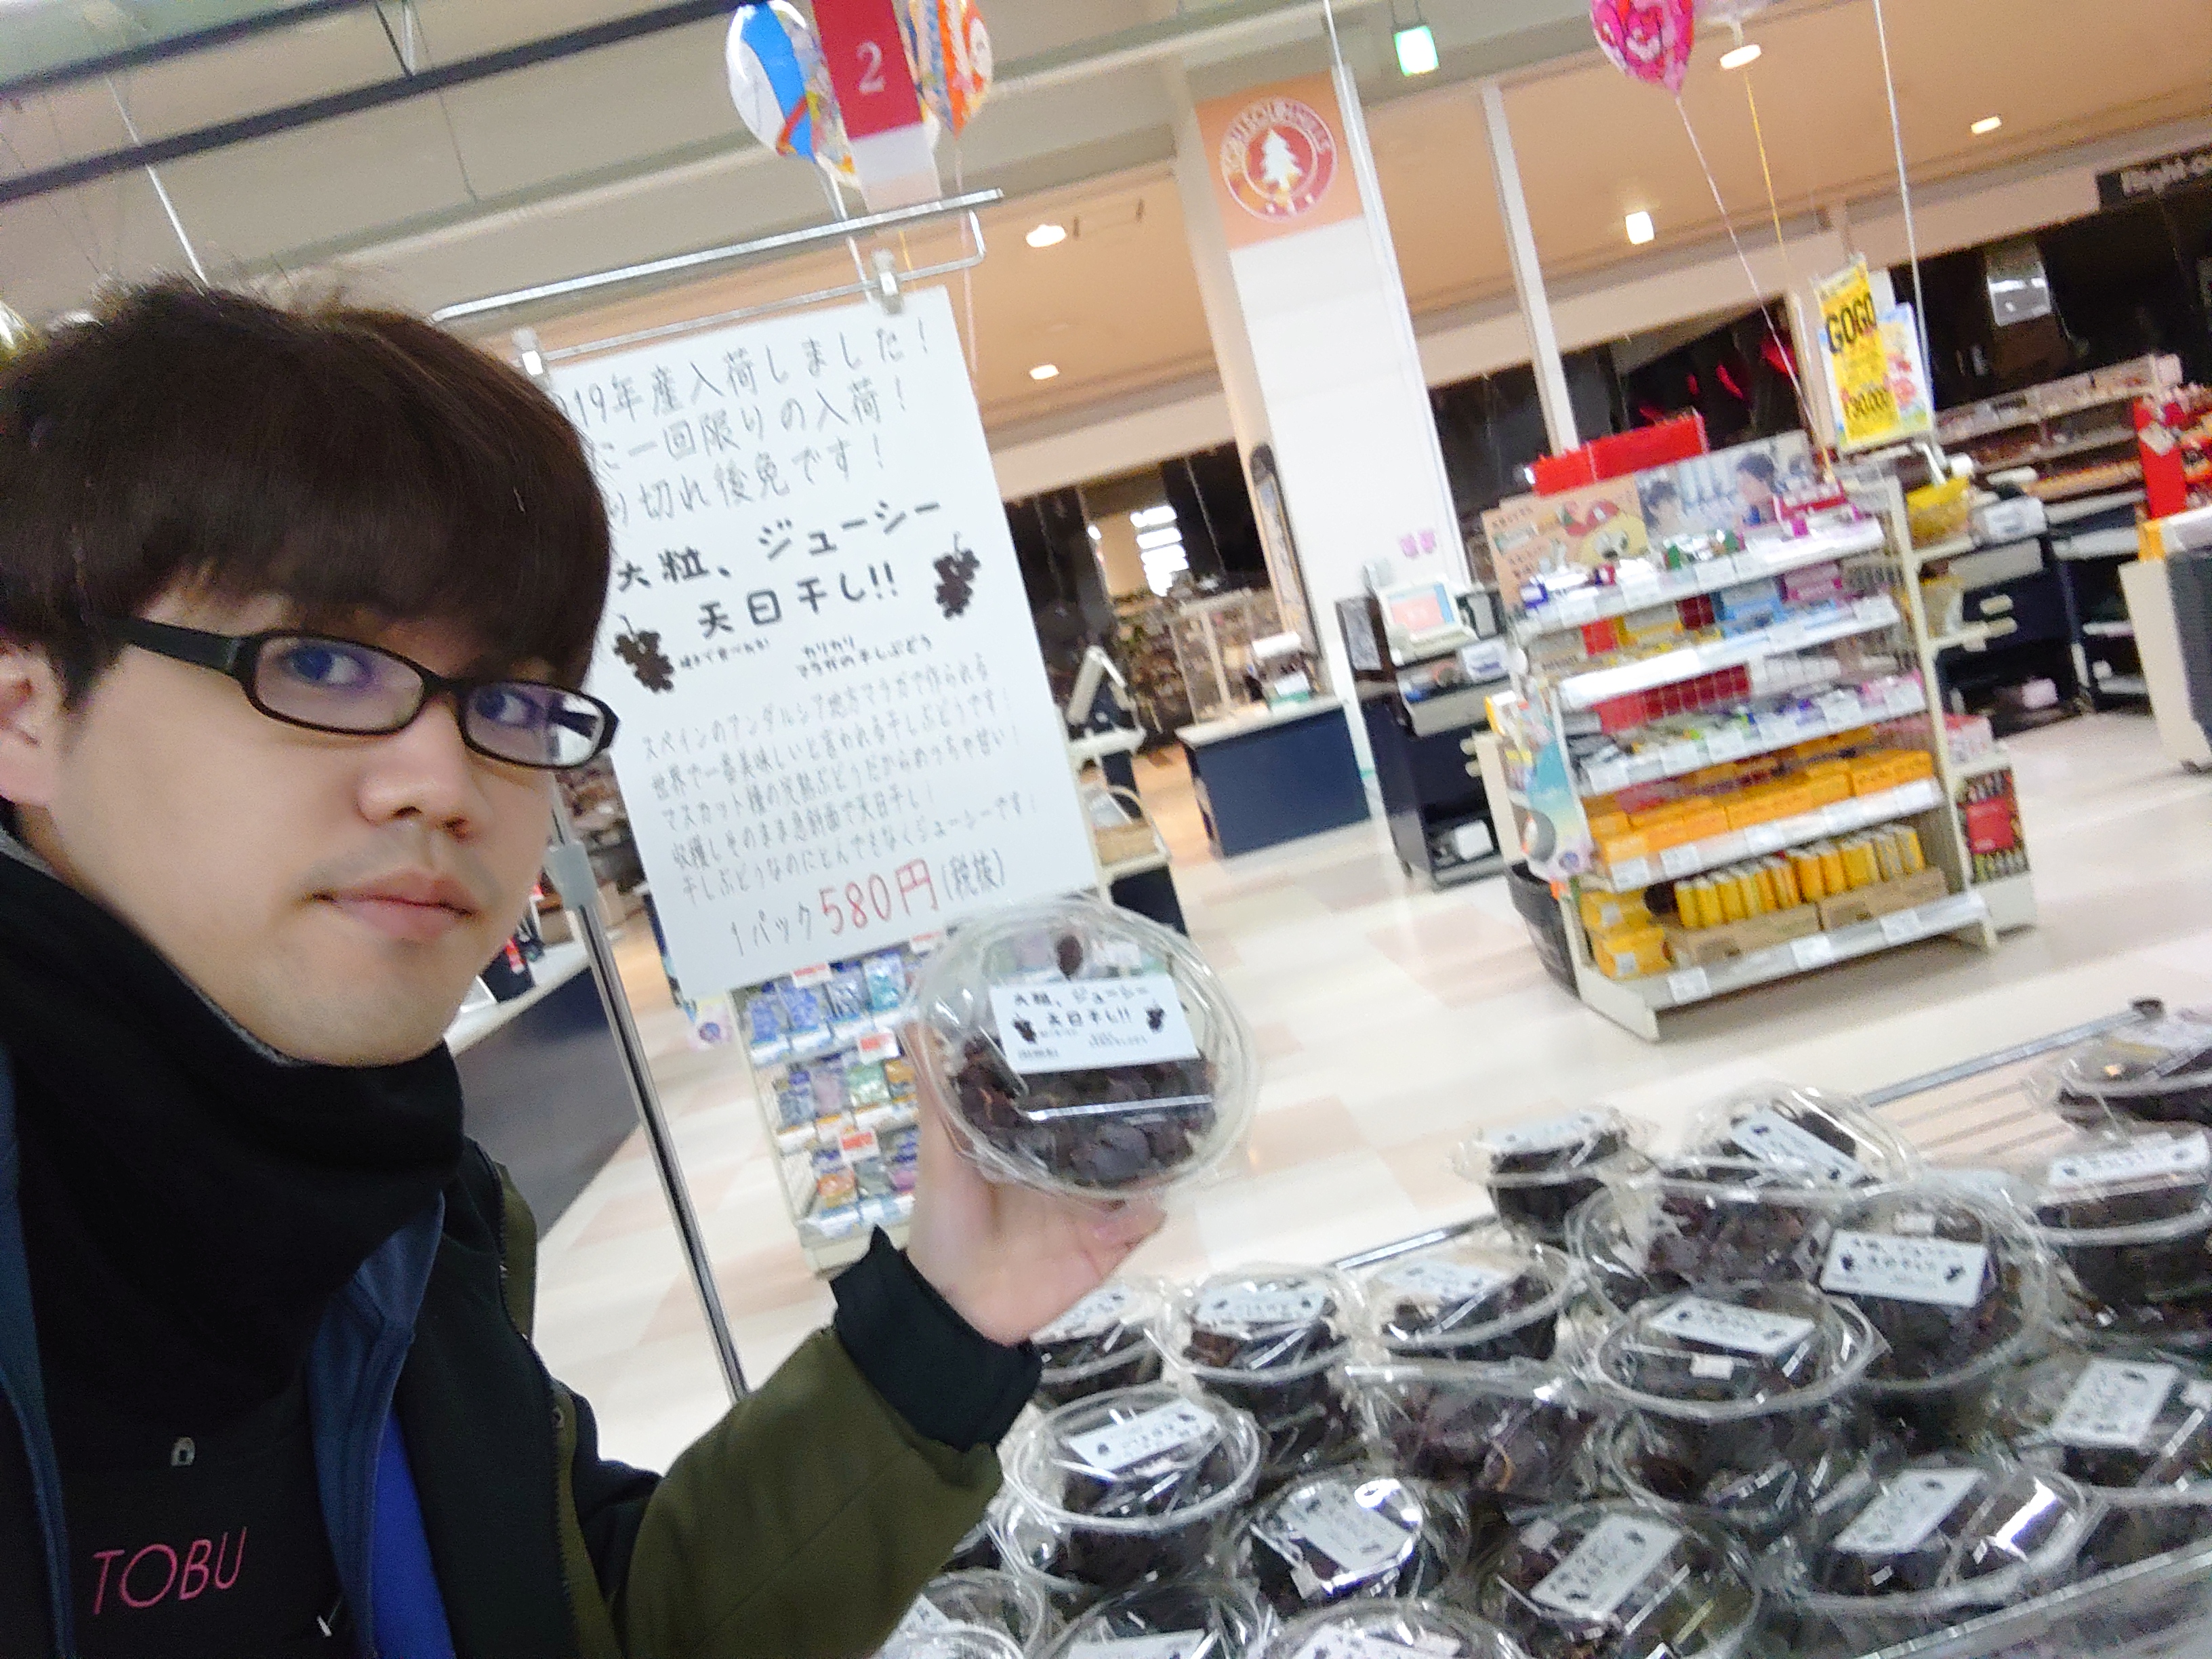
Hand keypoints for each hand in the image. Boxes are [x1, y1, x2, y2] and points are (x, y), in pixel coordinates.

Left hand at [901, 1026, 1164, 1345]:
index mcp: (1037, 1139)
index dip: (1101, 1065)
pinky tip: (1128, 1208)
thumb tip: (916, 1023)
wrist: (955, 1308)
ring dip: (1161, 1151)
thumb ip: (937, 1098)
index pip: (1077, 1094)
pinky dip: (1142, 1213)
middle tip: (1178, 1065)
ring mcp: (1095, 1205)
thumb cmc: (945, 1225)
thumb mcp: (939, 1156)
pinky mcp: (1109, 1245)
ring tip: (1177, 1125)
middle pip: (1123, 1126)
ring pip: (1145, 1170)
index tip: (1122, 1026)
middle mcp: (1073, 1165)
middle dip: (1150, 1101)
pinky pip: (1143, 1223)